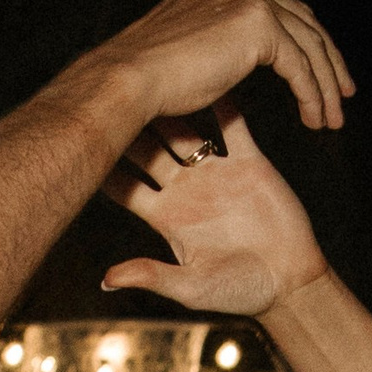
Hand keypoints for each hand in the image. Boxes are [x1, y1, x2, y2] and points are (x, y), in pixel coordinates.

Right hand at [95, 0, 352, 138]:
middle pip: (301, 19)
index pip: (277, 7)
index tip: (317, 72)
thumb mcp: (186, 48)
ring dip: (325, 84)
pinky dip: (311, 94)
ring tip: (333, 118)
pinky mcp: (258, 23)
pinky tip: (315, 118)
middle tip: (343, 93)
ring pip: (307, 42)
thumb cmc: (143, 78)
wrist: (126, 79)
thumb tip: (233, 62)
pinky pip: (299, 64)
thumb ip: (215, 43)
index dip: (303, 41)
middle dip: (327, 59)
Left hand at [99, 100, 328, 321]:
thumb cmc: (239, 293)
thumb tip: (106, 279)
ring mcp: (216, 174)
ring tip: (151, 78)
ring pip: (184, 130)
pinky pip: (233, 125)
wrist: (290, 283)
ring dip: (169, 107)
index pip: (124, 186)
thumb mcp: (191, 287)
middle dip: (127, 127)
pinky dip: (223, 103)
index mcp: (166, 217)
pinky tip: (209, 78)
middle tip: (109, 96)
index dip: (102, 166)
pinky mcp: (249, 164)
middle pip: (146, 150)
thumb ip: (151, 275)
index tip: (81, 143)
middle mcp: (185, 190)